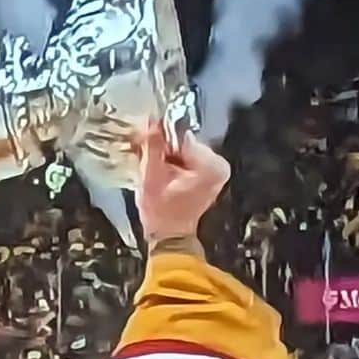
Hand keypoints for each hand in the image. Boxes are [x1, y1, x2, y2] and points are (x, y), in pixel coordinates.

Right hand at [136, 121, 230, 244]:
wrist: (169, 237)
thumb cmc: (161, 213)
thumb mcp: (152, 178)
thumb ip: (153, 148)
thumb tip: (152, 121)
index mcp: (209, 166)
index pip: (181, 138)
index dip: (159, 136)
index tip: (142, 134)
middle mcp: (218, 165)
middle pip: (184, 144)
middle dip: (161, 146)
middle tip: (141, 149)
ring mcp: (215, 170)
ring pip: (184, 151)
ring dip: (165, 154)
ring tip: (148, 161)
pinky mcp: (209, 175)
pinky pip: (188, 160)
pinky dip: (173, 162)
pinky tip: (159, 168)